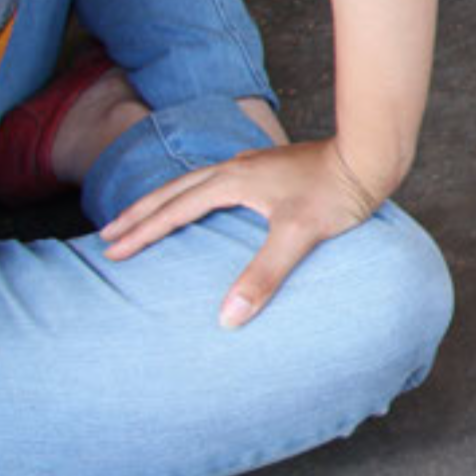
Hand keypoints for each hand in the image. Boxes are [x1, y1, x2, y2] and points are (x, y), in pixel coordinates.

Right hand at [99, 137, 389, 328]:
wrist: (370, 158)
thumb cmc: (337, 193)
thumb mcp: (299, 235)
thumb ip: (263, 275)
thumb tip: (227, 317)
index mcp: (233, 180)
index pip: (174, 209)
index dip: (142, 232)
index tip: (111, 251)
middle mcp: (236, 167)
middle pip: (173, 190)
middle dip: (138, 213)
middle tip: (106, 233)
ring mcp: (252, 166)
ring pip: (192, 182)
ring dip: (163, 201)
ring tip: (141, 218)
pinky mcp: (268, 169)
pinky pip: (214, 182)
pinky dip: (192, 194)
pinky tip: (201, 204)